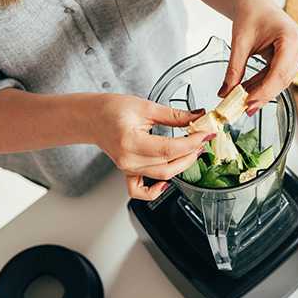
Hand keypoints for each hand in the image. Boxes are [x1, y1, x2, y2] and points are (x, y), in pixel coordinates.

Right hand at [91, 94, 213, 200]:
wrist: (92, 117)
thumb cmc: (112, 109)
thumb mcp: (146, 106)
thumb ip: (174, 115)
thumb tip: (197, 117)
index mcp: (131, 141)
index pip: (170, 148)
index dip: (192, 142)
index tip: (206, 134)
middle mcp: (128, 159)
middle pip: (168, 165)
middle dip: (191, 153)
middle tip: (203, 139)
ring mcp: (127, 168)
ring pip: (161, 175)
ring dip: (182, 165)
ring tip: (193, 150)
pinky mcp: (128, 172)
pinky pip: (140, 191)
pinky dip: (155, 191)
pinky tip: (166, 183)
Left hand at [219, 0, 297, 114]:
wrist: (254, 2)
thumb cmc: (249, 14)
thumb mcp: (239, 43)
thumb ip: (234, 70)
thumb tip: (225, 94)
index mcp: (291, 38)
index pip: (279, 73)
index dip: (264, 92)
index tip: (248, 104)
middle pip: (283, 79)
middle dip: (263, 95)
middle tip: (244, 109)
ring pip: (282, 80)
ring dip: (263, 91)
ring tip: (243, 100)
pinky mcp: (295, 56)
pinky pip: (280, 75)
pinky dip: (264, 83)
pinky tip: (249, 91)